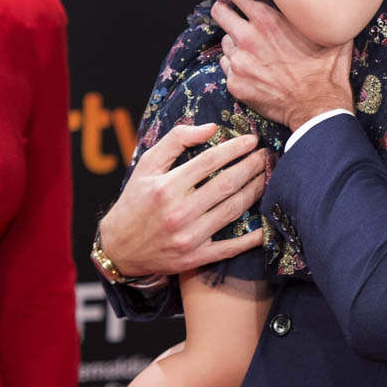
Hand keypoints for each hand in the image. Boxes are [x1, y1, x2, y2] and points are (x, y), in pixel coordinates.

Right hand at [97, 122, 267, 276]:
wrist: (119, 248)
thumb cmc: (134, 201)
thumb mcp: (146, 165)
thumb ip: (176, 141)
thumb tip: (210, 128)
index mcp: (166, 187)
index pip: (210, 161)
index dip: (235, 148)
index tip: (251, 140)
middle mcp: (179, 212)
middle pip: (227, 184)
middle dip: (252, 166)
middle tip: (266, 156)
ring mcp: (189, 237)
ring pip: (233, 210)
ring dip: (255, 191)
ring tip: (266, 176)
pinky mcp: (195, 257)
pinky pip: (230, 248)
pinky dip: (251, 238)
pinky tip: (266, 225)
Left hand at [213, 0, 352, 128]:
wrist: (318, 108)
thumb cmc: (326, 70)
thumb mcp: (326, 33)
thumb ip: (315, 13)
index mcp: (267, 20)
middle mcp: (248, 38)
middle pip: (219, 13)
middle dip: (223, 9)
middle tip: (228, 11)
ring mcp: (239, 62)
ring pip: (225, 42)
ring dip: (235, 43)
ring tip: (254, 51)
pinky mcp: (235, 83)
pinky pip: (227, 67)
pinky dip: (237, 66)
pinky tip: (254, 71)